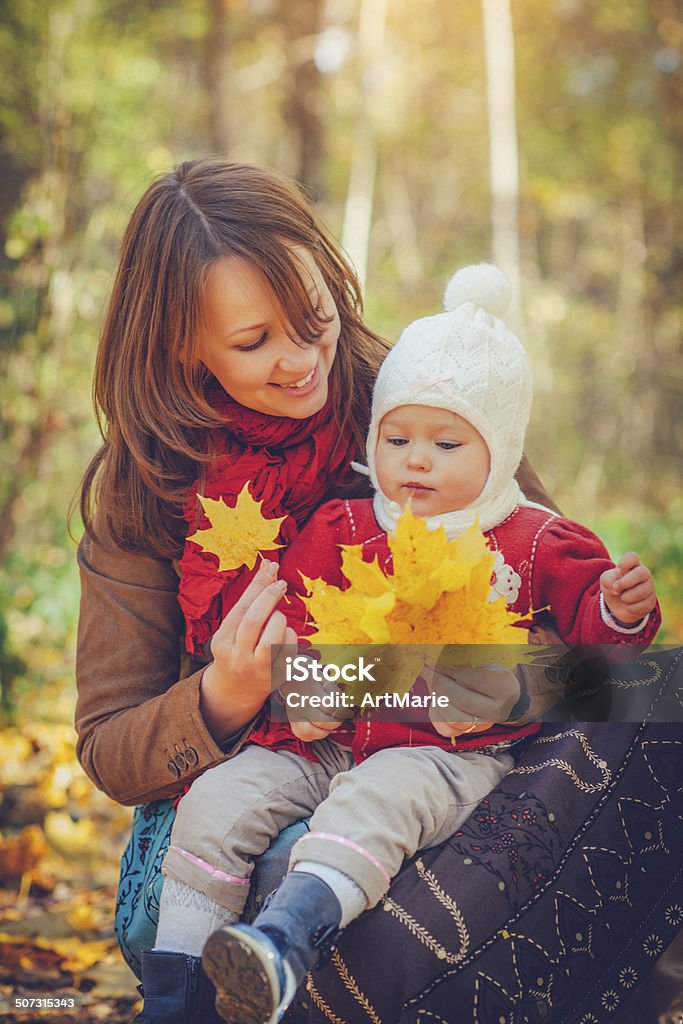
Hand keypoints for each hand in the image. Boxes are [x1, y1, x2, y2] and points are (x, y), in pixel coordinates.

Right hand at [200, 560, 296, 738]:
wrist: (236, 691)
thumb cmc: (236, 649)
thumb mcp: (233, 628)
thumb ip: (249, 600)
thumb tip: (269, 565)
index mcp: (222, 642)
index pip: (240, 609)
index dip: (258, 586)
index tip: (272, 568)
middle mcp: (238, 657)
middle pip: (254, 621)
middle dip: (269, 597)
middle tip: (281, 584)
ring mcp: (257, 669)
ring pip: (274, 636)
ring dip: (279, 619)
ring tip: (277, 617)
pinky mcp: (276, 677)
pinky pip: (290, 648)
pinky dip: (290, 634)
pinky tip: (283, 635)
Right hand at [285, 670, 352, 741]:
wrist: (291, 677)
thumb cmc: (312, 678)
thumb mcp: (325, 679)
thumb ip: (335, 692)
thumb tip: (345, 707)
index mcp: (312, 692)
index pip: (331, 707)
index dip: (343, 713)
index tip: (349, 713)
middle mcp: (302, 705)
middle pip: (322, 722)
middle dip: (336, 723)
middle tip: (339, 718)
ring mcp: (294, 714)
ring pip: (309, 731)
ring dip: (324, 732)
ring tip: (329, 725)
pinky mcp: (291, 721)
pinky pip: (301, 735)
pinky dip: (312, 736)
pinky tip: (319, 729)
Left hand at [423, 661, 520, 733]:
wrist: (502, 699)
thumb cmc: (491, 676)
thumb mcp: (488, 664)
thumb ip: (469, 663)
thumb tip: (441, 660)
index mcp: (506, 689)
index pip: (477, 680)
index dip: (454, 670)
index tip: (437, 660)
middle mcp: (497, 711)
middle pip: (464, 701)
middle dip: (440, 683)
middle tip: (427, 669)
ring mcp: (483, 725)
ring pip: (454, 718)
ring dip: (436, 698)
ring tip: (429, 682)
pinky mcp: (468, 733)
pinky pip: (447, 730)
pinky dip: (436, 714)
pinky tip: (434, 699)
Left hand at [600, 552, 655, 625]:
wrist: (617, 605)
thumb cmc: (613, 587)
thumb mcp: (606, 581)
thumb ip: (608, 579)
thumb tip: (615, 584)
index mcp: (632, 564)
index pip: (632, 557)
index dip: (624, 563)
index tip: (616, 572)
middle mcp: (644, 573)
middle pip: (640, 573)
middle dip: (624, 583)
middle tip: (615, 589)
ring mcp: (650, 587)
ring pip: (640, 592)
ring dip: (626, 597)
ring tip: (622, 598)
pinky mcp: (651, 602)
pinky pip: (642, 605)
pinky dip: (631, 608)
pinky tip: (629, 606)